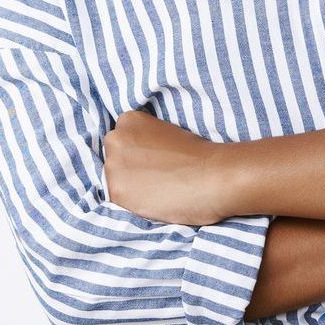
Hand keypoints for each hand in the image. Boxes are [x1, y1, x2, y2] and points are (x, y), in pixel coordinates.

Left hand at [102, 108, 228, 225]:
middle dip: (129, 168)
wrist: (212, 176)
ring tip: (156, 191)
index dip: (137, 154)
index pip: (122, 140)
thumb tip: (137, 159)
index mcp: (128, 120)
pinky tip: (154, 201)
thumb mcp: (166, 133)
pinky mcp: (116, 191)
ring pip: (115, 180)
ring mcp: (113, 165)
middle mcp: (115, 139)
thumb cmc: (198, 155)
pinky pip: (119, 200)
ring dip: (130, 187)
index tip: (153, 162)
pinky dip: (133, 204)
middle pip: (114, 159)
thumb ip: (145, 141)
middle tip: (155, 178)